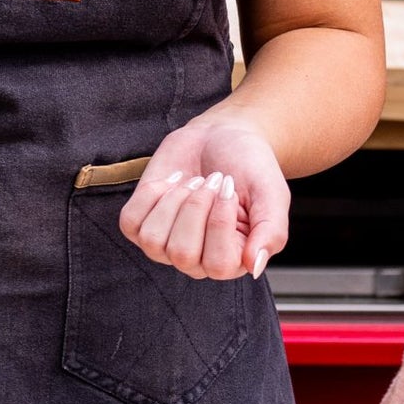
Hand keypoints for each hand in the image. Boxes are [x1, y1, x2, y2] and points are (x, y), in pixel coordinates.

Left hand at [116, 112, 289, 281]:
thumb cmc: (250, 168)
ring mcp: (165, 245)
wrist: (223, 136)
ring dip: (173, 200)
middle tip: (211, 181)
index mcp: (233, 260)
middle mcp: (198, 260)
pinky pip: (131, 222)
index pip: (218, 264)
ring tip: (193, 182)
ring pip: (153, 240)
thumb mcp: (272, 196)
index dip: (220, 222)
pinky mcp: (142, 224)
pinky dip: (150, 195)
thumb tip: (254, 267)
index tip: (229, 189)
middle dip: (196, 206)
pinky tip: (172, 182)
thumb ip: (271, 233)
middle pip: (182, 253)